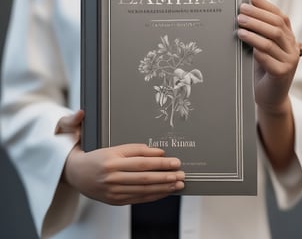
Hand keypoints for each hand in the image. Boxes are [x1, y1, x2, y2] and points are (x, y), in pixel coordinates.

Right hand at [56, 111, 184, 205]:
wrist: (75, 174)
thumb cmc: (94, 157)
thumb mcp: (111, 146)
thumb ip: (133, 148)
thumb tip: (155, 151)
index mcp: (111, 159)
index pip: (141, 160)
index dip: (160, 161)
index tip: (173, 160)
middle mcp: (112, 175)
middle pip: (145, 176)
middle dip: (166, 175)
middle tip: (181, 173)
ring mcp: (114, 190)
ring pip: (143, 189)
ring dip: (163, 187)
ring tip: (177, 183)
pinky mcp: (115, 200)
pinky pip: (138, 198)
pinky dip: (153, 195)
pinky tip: (164, 192)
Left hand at [237, 0, 301, 113]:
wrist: (270, 96)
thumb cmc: (263, 71)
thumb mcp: (262, 49)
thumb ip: (260, 34)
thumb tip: (245, 14)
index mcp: (289, 39)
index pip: (280, 17)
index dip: (266, 6)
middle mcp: (292, 48)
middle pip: (276, 26)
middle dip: (257, 16)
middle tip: (241, 11)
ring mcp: (289, 61)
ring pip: (271, 41)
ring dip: (253, 31)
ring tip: (239, 25)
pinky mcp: (281, 74)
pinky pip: (267, 58)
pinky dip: (255, 48)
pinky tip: (244, 41)